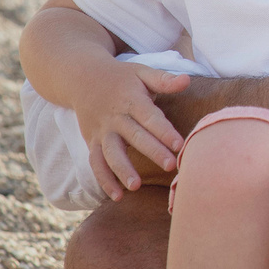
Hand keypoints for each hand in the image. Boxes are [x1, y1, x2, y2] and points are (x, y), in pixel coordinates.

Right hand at [78, 62, 191, 200]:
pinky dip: (104, 180)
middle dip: (152, 151)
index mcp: (131, 100)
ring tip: (136, 186)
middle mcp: (115, 117)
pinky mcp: (92, 142)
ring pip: (111, 153)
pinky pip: (96, 163)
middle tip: (170, 166)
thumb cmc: (121, 77)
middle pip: (134, 136)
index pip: (150, 117)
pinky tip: (117, 196)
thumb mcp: (142, 72)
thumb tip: (186, 80)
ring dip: (122, 170)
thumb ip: (164, 79)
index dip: (164, 131)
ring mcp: (102, 131)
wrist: (82, 78)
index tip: (180, 145)